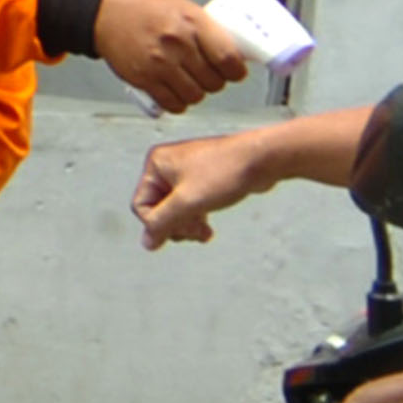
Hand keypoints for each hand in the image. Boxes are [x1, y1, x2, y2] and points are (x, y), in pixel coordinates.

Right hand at [96, 0, 250, 112]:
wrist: (109, 16)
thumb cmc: (148, 10)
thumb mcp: (184, 8)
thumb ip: (207, 30)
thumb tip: (234, 54)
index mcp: (193, 22)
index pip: (228, 58)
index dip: (236, 71)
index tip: (235, 72)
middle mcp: (178, 43)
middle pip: (214, 81)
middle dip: (216, 82)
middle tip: (210, 75)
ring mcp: (160, 63)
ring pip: (195, 95)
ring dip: (197, 93)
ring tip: (192, 82)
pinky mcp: (145, 80)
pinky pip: (173, 104)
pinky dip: (179, 103)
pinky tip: (177, 92)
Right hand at [131, 131, 286, 246]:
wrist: (261, 159)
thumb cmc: (225, 172)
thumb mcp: (188, 202)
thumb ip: (163, 223)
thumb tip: (147, 243)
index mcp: (156, 164)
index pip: (142, 206)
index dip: (159, 224)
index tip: (182, 232)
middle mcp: (167, 166)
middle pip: (157, 210)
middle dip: (176, 226)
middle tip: (196, 233)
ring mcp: (185, 173)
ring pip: (174, 210)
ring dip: (187, 225)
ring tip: (204, 233)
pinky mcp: (201, 179)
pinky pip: (189, 205)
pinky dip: (196, 218)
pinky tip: (207, 229)